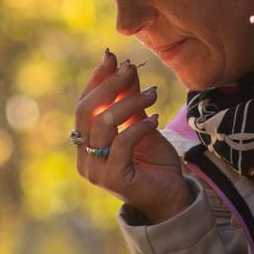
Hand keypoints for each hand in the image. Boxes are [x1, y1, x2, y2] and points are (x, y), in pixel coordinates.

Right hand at [73, 50, 190, 223]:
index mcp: (85, 144)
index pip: (83, 105)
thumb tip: (126, 68)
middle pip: (86, 112)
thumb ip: (130, 101)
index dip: (96, 80)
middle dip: (109, 86)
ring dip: (129, 103)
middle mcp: (83, 157)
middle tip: (130, 69)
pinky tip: (155, 119)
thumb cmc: (154, 163)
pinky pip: (122, 143)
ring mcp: (95, 169)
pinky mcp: (112, 178)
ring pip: (104, 124)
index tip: (111, 57)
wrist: (170, 197)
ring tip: (153, 94)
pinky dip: (139, 126)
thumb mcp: (142, 124)